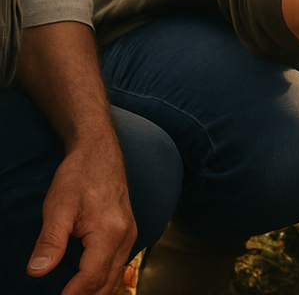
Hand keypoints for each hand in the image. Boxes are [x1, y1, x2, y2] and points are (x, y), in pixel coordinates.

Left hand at [29, 138, 135, 294]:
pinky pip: (119, 266)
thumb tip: (37, 272)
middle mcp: (126, 235)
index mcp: (110, 231)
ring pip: (115, 277)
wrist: (99, 150)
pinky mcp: (127, 231)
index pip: (91, 278)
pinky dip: (104, 282)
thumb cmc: (79, 174)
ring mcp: (129, 233)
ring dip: (96, 293)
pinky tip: (90, 287)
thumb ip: (50, 241)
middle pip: (107, 283)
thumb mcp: (58, 206)